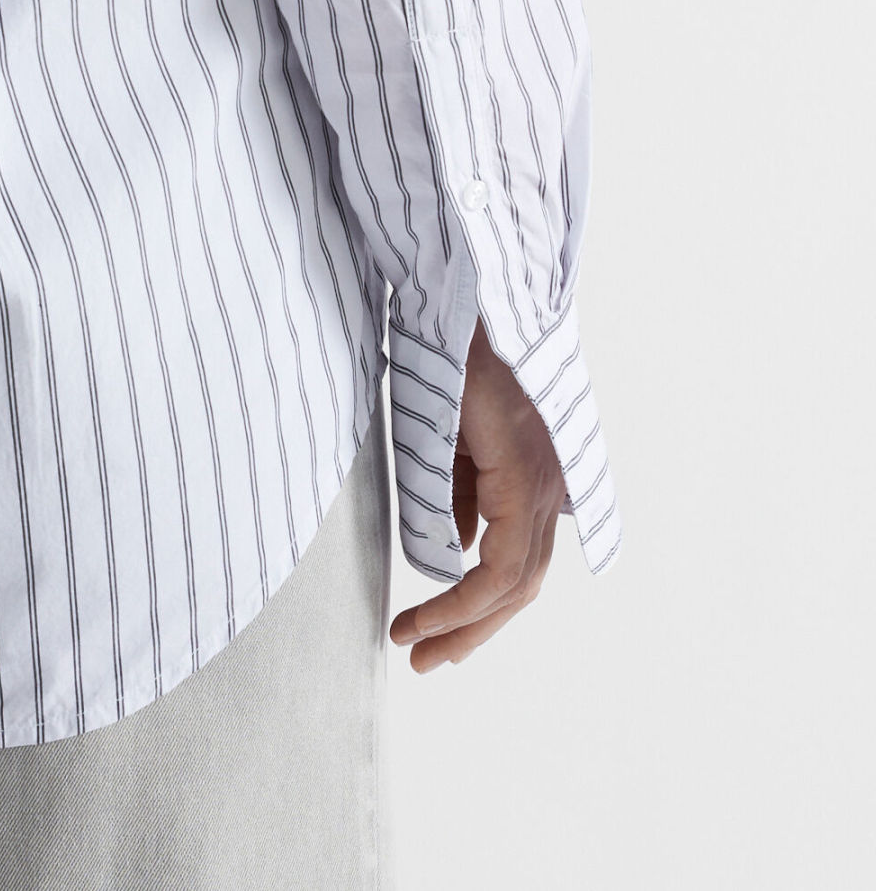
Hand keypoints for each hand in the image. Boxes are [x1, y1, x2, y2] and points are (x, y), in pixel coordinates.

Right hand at [389, 316, 562, 670]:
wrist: (462, 302)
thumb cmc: (453, 356)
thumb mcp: (452, 439)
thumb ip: (460, 492)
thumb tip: (459, 545)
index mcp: (532, 474)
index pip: (515, 564)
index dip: (475, 608)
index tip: (427, 633)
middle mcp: (547, 483)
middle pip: (520, 587)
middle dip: (470, 631)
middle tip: (423, 660)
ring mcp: (541, 479)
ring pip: (515, 582)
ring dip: (463, 622)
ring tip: (414, 642)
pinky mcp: (523, 472)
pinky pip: (503, 560)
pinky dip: (465, 592)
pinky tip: (430, 605)